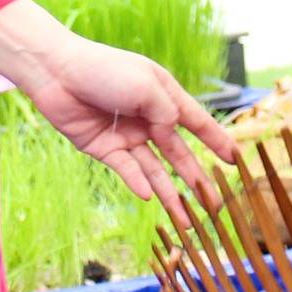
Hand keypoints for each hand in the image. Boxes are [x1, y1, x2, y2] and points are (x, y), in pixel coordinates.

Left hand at [13, 33, 235, 224]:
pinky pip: (127, 170)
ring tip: (187, 220)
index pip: (198, 123)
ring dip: (171, 194)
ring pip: (155, 170)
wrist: (56, 72)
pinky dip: (138, 183)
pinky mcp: (104, 148)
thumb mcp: (145, 86)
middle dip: (198, 181)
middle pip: (179, 155)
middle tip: (215, 207)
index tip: (235, 162)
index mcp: (164, 96)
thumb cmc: (103, 70)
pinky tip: (150, 198)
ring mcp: (127, 135)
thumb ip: (167, 113)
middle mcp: (148, 118)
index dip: (217, 142)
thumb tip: (174, 135)